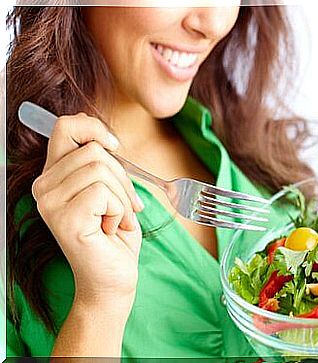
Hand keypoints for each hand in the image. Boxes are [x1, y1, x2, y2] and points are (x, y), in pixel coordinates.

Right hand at [32, 113, 144, 310]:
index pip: (65, 127)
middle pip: (93, 150)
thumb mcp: (110, 190)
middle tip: (126, 205)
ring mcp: (50, 203)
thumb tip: (107, 139)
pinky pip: (103, 192)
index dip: (95, 128)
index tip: (115, 146)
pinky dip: (120, 210)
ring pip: (100, 169)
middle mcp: (44, 187)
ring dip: (122, 197)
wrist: (113, 277)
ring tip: (117, 219)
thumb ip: (102, 164)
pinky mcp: (64, 218)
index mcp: (53, 176)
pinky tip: (111, 229)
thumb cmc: (115, 234)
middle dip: (122, 177)